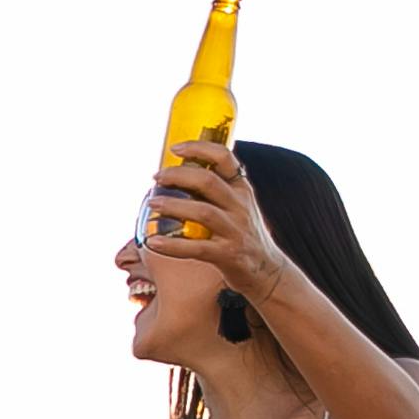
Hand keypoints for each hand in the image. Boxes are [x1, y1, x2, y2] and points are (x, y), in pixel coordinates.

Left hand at [142, 139, 299, 302]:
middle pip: (208, 181)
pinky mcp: (227, 255)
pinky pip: (196, 248)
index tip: (175, 148)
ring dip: (173, 205)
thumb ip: (216, 190)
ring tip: (152, 203)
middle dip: (178, 175)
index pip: (224, 158)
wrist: (267, 270)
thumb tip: (177, 174)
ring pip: (202, 212)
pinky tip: (152, 242)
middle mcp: (240, 206)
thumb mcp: (237, 205)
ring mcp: (235, 231)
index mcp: (241, 189)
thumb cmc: (242, 234)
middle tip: (157, 177)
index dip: (199, 148)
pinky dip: (172, 245)